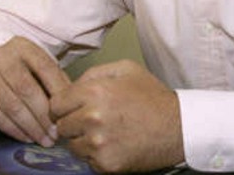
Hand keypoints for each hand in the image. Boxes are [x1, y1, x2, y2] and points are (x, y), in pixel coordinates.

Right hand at [0, 36, 69, 146]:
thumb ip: (54, 82)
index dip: (59, 92)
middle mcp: (0, 56)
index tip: (68, 112)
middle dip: (44, 116)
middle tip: (56, 133)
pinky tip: (27, 137)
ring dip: (31, 127)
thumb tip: (71, 106)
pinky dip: (14, 130)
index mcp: (22, 46)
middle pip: (27, 89)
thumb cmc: (19, 72)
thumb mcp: (37, 68)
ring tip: (44, 139)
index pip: (45, 68)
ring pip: (12, 106)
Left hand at [50, 60, 183, 172]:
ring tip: (105, 133)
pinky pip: (87, 161)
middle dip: (72, 123)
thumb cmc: (152, 97)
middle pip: (61, 126)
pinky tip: (114, 144)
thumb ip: (94, 73)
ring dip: (83, 141)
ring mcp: (98, 144)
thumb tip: (72, 86)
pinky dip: (97, 155)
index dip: (63, 106)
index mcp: (95, 91)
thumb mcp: (126, 69)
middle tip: (92, 121)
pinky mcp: (106, 164)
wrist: (178, 128)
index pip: (55, 104)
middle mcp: (92, 117)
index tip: (72, 109)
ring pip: (72, 146)